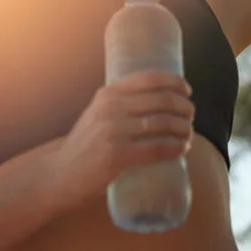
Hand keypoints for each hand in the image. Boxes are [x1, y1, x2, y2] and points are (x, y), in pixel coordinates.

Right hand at [43, 70, 194, 211]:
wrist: (60, 173)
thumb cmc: (85, 145)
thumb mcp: (97, 114)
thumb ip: (121, 106)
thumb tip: (159, 104)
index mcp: (107, 94)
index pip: (149, 78)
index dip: (174, 82)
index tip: (187, 90)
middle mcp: (110, 107)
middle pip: (162, 100)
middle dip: (184, 108)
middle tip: (190, 117)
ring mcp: (113, 131)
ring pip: (163, 124)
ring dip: (184, 129)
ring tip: (188, 135)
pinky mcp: (117, 155)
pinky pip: (156, 147)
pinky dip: (175, 147)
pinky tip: (183, 148)